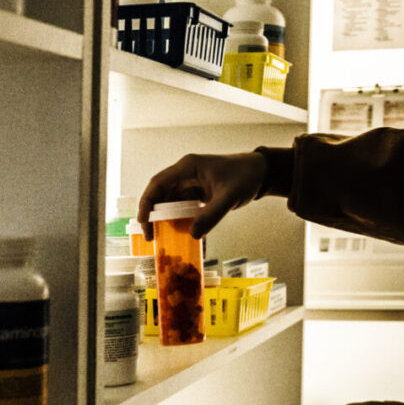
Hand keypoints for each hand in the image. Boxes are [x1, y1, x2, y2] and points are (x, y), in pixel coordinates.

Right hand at [137, 152, 267, 238]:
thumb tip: (193, 235)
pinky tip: (181, 233)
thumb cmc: (245, 177)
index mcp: (188, 167)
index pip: (158, 183)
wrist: (260, 173)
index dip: (146, 202)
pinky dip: (180, 219)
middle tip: (150, 236)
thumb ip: (211, 215)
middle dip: (152, 214)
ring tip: (163, 237)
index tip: (143, 221)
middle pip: (160, 194)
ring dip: (166, 219)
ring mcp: (191, 183)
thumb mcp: (229, 197)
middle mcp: (185, 173)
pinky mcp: (198, 192)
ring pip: (170, 202)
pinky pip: (182, 206)